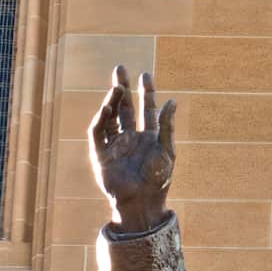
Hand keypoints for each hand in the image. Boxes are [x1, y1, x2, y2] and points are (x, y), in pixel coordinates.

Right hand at [90, 66, 176, 233]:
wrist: (141, 202)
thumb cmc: (158, 180)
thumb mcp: (166, 151)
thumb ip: (167, 125)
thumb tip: (173, 101)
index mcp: (149, 138)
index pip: (147, 109)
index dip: (146, 92)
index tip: (145, 75)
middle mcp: (131, 139)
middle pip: (126, 108)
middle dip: (123, 88)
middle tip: (120, 68)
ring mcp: (116, 145)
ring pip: (111, 116)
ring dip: (113, 100)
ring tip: (117, 86)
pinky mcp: (101, 154)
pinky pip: (98, 132)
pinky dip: (101, 118)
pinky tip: (108, 106)